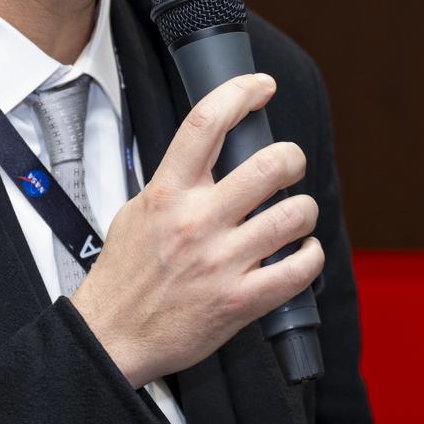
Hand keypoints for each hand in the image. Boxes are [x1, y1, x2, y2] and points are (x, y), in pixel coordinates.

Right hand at [71, 72, 324, 386]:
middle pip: (270, 164)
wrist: (112, 337)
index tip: (260, 86)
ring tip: (296, 215)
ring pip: (295, 214)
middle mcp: (197, 222)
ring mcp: (221, 262)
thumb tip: (209, 153)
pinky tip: (302, 254)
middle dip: (292, 158)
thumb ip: (172, 182)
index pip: (206, 124)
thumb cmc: (124, 277)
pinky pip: (299, 269)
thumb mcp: (136, 212)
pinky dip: (311, 257)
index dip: (241, 92)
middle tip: (290, 166)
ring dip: (305, 210)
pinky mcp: (240, 301)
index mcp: (167, 194)